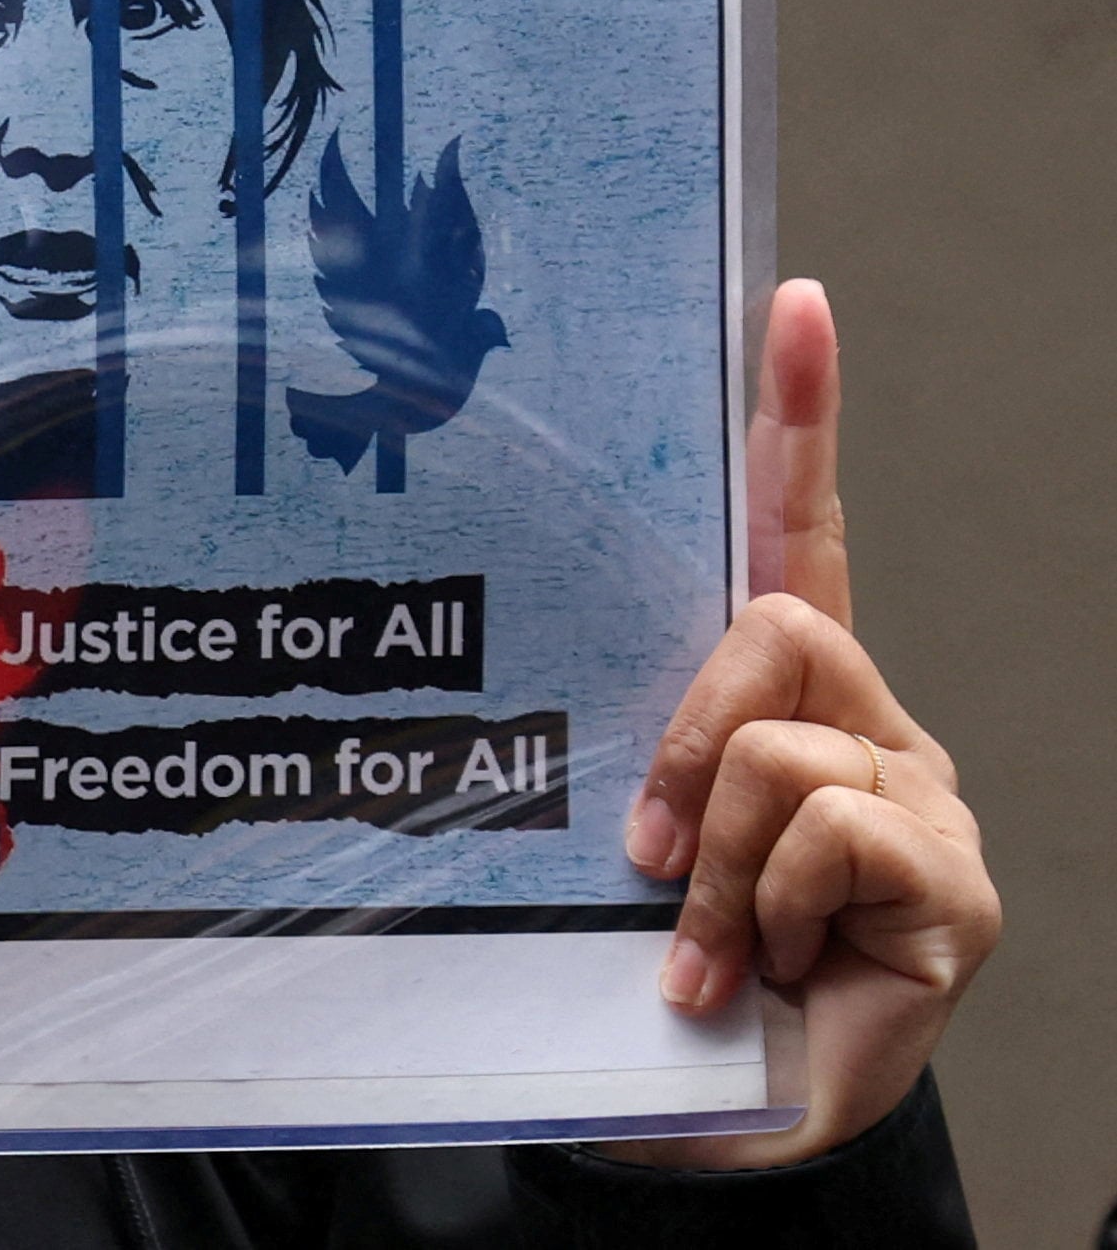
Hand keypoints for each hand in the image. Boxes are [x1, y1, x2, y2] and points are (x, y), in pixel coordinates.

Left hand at [607, 279, 999, 1167]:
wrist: (718, 1118)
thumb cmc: (642, 970)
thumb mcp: (594, 842)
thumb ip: (578, 756)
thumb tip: (463, 699)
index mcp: (774, 694)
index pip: (792, 528)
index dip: (795, 416)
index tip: (789, 298)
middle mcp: (862, 721)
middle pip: (773, 623)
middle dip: (687, 731)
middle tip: (645, 850)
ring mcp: (917, 797)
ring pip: (789, 738)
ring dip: (719, 851)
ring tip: (700, 941)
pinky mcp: (953, 884)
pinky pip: (835, 828)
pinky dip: (766, 908)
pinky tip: (749, 972)